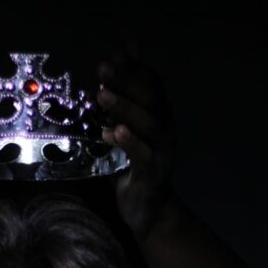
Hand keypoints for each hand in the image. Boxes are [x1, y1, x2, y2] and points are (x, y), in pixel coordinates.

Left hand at [96, 52, 176, 241]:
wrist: (149, 212)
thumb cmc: (134, 169)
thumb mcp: (125, 135)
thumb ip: (119, 109)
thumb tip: (105, 84)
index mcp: (160, 118)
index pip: (151, 85)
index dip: (135, 68)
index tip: (115, 55)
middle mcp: (165, 131)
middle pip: (151, 98)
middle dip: (127, 81)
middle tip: (102, 69)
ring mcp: (161, 152)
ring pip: (149, 123)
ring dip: (124, 107)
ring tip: (102, 95)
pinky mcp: (151, 174)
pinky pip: (143, 155)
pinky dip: (130, 142)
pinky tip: (113, 131)